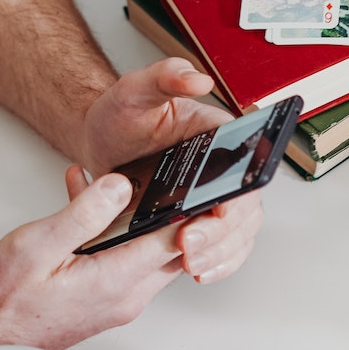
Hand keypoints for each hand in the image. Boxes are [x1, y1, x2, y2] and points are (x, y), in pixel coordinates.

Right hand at [0, 169, 187, 349]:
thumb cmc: (2, 303)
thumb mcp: (37, 245)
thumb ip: (83, 213)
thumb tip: (120, 186)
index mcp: (117, 280)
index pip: (178, 240)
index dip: (195, 210)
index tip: (202, 183)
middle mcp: (127, 294)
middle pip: (173, 247)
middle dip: (171, 209)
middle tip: (166, 175)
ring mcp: (119, 300)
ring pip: (148, 251)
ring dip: (136, 218)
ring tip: (111, 183)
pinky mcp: (105, 300)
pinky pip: (125, 260)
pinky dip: (114, 233)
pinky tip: (86, 205)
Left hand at [76, 58, 263, 282]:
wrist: (102, 144)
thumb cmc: (121, 116)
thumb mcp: (134, 89)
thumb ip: (165, 77)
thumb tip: (197, 79)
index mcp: (221, 139)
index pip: (245, 171)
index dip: (238, 196)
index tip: (218, 212)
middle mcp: (225, 171)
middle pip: (245, 211)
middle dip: (221, 235)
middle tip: (188, 244)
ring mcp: (214, 200)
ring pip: (238, 235)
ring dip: (220, 254)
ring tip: (191, 265)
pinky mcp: (199, 222)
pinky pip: (223, 249)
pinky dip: (217, 264)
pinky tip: (198, 272)